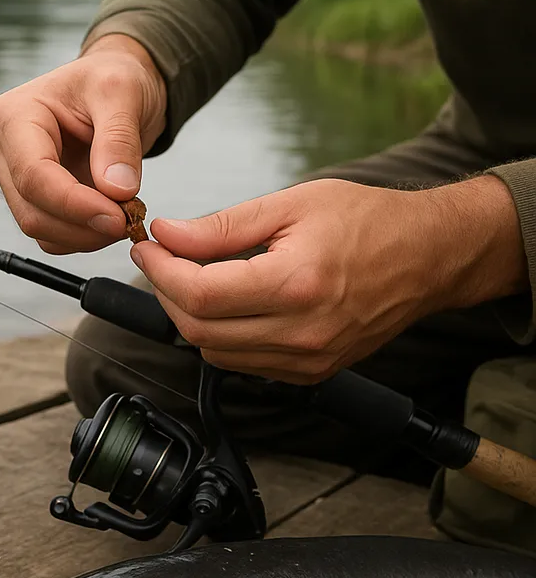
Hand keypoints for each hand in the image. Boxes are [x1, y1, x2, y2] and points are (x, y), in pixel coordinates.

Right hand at [0, 34, 166, 253]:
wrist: (113, 91)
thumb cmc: (111, 80)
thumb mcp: (123, 92)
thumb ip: (118, 140)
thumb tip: (116, 190)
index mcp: (13, 116)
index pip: (33, 176)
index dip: (74, 205)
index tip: (119, 217)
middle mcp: (3, 150)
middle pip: (31, 210)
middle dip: (83, 225)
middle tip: (130, 221)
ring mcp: (13, 177)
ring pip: (39, 228)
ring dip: (85, 236)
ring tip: (125, 216)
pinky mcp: (30, 198)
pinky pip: (50, 234)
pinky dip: (83, 236)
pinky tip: (110, 217)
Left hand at [130, 175, 527, 383]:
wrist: (430, 257)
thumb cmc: (367, 220)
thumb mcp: (291, 205)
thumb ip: (222, 227)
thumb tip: (167, 235)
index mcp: (296, 285)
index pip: (198, 295)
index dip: (160, 271)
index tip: (148, 246)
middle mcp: (302, 332)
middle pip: (198, 331)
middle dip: (167, 294)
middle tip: (163, 260)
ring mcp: (308, 360)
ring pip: (215, 353)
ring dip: (190, 317)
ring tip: (191, 277)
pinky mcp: (311, 373)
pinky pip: (244, 363)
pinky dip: (221, 336)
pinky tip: (226, 303)